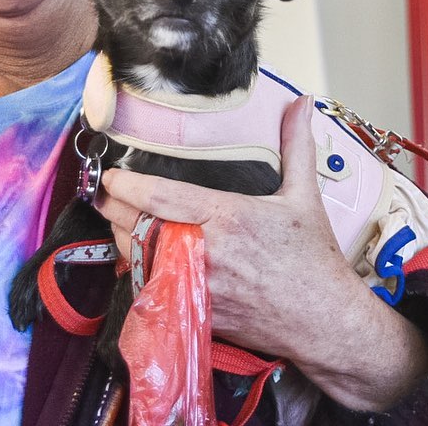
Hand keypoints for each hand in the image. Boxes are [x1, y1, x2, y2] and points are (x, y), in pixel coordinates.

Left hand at [96, 94, 427, 410]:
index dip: (126, 185)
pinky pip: (152, 288)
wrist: (325, 322)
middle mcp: (207, 250)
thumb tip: (302, 104)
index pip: (160, 196)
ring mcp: (198, 285)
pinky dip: (138, 271)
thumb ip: (296, 145)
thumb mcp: (304, 196)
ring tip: (115, 219)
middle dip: (113, 209)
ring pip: (139, 259)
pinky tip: (134, 256)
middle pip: (139, 226)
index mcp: (228, 216)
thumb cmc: (313, 259)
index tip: (110, 175)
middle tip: (102, 194)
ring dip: (121, 238)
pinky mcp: (196, 311)